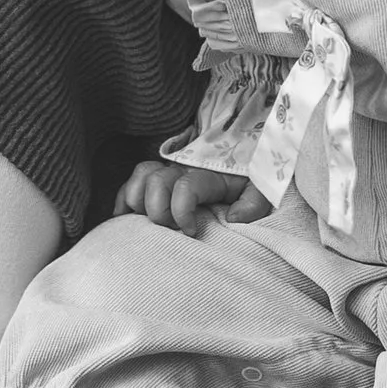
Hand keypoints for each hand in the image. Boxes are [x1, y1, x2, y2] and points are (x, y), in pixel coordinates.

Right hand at [114, 160, 271, 235]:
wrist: (246, 155)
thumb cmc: (251, 181)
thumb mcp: (262, 189)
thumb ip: (254, 202)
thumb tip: (233, 219)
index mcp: (208, 174)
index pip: (185, 187)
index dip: (181, 212)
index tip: (190, 232)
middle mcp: (183, 169)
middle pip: (156, 182)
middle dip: (159, 211)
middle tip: (171, 230)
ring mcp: (167, 171)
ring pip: (140, 178)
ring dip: (139, 203)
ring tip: (151, 225)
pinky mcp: (156, 178)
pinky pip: (131, 183)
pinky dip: (123, 200)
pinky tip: (124, 219)